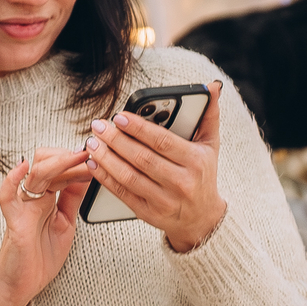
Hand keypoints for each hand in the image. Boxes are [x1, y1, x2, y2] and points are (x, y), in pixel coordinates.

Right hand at [0, 147, 92, 305]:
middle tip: (89, 156)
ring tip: (75, 158)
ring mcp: (23, 207)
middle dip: (69, 157)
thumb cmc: (40, 257)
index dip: (78, 161)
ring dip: (57, 163)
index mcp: (46, 197)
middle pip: (45, 162)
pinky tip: (22, 168)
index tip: (97, 156)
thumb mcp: (65, 223)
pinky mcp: (14, 222)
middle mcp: (33, 198)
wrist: (22, 285)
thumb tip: (86, 174)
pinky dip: (11, 180)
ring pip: (34, 174)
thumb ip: (72, 199)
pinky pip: (6, 197)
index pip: (60, 168)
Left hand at [85, 80, 227, 252]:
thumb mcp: (210, 145)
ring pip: (129, 176)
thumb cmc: (202, 174)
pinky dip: (105, 179)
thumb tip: (214, 87)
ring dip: (106, 158)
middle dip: (116, 140)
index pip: (162, 141)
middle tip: (98, 126)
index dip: (139, 128)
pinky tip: (94, 164)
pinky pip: (123, 194)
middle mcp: (181, 182)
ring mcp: (164, 201)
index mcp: (195, 161)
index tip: (120, 116)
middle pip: (142, 158)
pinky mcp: (149, 213)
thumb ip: (208, 115)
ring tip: (92, 143)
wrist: (203, 218)